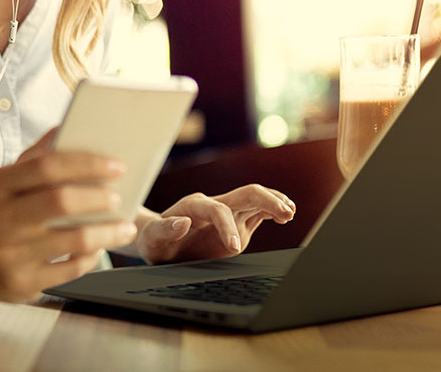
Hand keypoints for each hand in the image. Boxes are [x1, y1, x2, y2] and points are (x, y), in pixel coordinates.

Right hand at [0, 127, 135, 301]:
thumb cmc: (3, 213)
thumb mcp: (9, 183)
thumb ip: (37, 156)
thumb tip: (69, 125)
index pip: (46, 166)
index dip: (86, 163)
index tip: (117, 165)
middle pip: (61, 201)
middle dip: (98, 197)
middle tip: (118, 197)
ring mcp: (9, 254)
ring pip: (73, 239)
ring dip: (108, 232)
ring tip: (125, 226)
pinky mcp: (22, 282)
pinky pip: (71, 270)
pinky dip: (91, 257)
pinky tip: (99, 248)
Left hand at [133, 185, 295, 263]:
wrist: (158, 239)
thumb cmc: (154, 239)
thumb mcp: (151, 239)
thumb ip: (165, 230)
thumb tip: (183, 223)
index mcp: (193, 206)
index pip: (217, 210)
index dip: (228, 226)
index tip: (235, 247)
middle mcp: (213, 204)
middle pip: (245, 193)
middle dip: (266, 200)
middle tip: (285, 213)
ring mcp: (227, 212)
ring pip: (255, 199)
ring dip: (274, 202)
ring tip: (289, 212)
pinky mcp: (236, 222)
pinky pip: (257, 212)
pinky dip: (272, 211)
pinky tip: (285, 215)